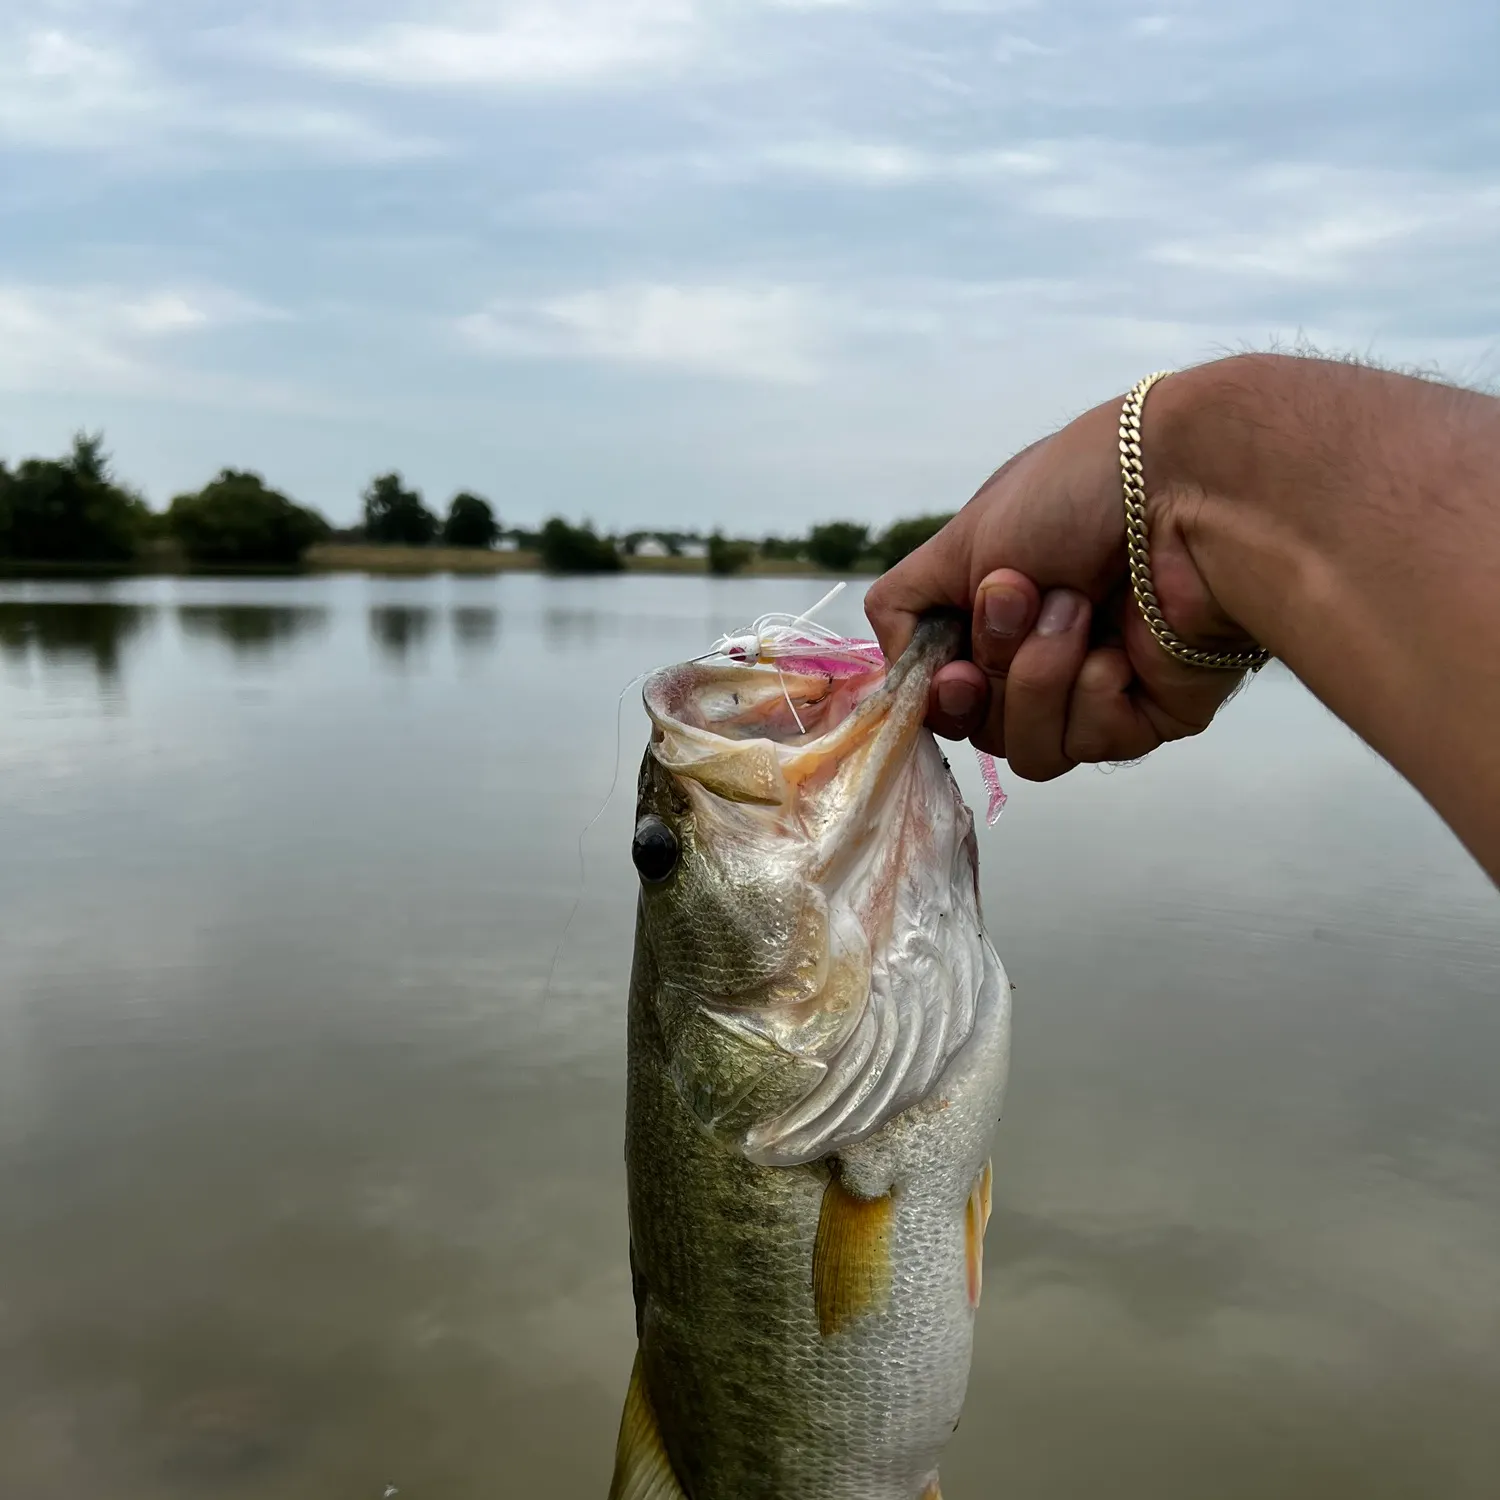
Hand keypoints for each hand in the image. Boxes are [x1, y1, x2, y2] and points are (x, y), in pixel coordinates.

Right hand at [864, 379, 1257, 780]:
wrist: (1188, 487)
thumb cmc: (1076, 490)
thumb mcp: (960, 539)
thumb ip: (904, 605)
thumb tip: (898, 664)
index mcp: (1001, 611)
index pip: (947, 690)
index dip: (940, 693)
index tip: (951, 668)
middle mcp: (1046, 652)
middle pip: (982, 727)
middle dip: (995, 668)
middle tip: (1020, 601)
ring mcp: (1097, 687)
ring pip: (1030, 749)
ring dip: (1041, 674)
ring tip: (1079, 605)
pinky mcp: (1150, 715)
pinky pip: (1088, 743)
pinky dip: (1092, 690)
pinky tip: (1121, 641)